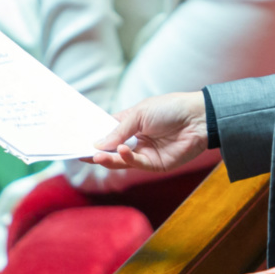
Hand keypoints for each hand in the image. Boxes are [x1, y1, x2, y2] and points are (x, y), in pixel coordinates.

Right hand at [86, 91, 208, 171]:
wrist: (199, 117)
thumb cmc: (170, 108)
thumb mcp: (140, 114)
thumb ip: (119, 130)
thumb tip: (96, 145)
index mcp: (129, 125)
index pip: (106, 133)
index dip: (92, 137)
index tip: (75, 140)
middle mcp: (135, 140)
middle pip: (111, 150)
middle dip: (96, 152)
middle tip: (81, 153)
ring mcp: (144, 154)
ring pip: (121, 161)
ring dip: (108, 159)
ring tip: (96, 155)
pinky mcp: (156, 164)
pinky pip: (137, 164)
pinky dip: (127, 159)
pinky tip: (123, 150)